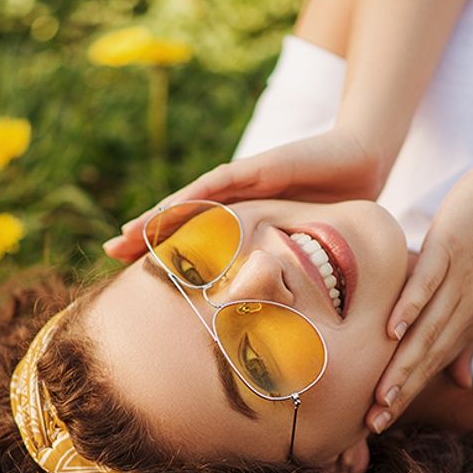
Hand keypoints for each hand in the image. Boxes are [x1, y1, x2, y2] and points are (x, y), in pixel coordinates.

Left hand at [103, 130, 387, 262]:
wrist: (364, 160)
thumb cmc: (335, 204)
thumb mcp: (303, 248)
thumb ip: (286, 270)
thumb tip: (277, 312)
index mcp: (241, 217)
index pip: (193, 237)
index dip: (162, 251)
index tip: (130, 272)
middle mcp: (235, 197)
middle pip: (181, 216)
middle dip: (144, 232)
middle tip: (108, 251)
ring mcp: (244, 179)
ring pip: (191, 200)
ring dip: (156, 216)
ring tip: (125, 232)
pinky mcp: (260, 167)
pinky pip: (220, 184)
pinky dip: (193, 197)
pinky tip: (166, 209)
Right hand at [364, 166, 472, 433]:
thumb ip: (469, 340)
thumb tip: (460, 382)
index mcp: (471, 320)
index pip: (432, 365)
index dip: (407, 396)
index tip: (380, 425)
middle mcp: (465, 308)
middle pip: (427, 358)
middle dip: (401, 393)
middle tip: (374, 424)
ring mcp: (456, 281)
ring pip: (426, 331)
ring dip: (404, 365)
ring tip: (382, 395)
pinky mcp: (448, 252)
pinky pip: (426, 286)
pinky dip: (410, 309)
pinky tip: (391, 331)